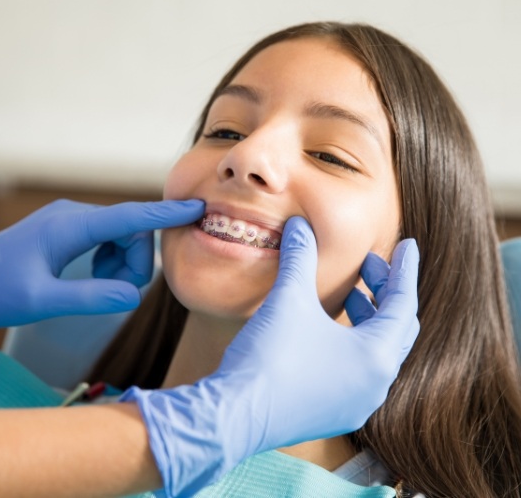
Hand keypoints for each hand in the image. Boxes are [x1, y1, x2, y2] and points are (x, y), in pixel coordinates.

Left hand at [0, 199, 203, 326]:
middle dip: (136, 263)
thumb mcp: (40, 301)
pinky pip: (108, 241)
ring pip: (122, 237)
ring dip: (123, 264)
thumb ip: (89, 297)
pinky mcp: (70, 231)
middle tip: (118, 293)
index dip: (165, 214)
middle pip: (131, 231)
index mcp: (70, 227)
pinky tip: (93, 276)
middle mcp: (75, 217)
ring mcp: (73, 222)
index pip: (129, 217)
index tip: (196, 208)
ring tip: (99, 286)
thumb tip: (132, 297)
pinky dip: (111, 261)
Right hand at [123, 216, 419, 496]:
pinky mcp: (333, 414)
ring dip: (369, 320)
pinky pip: (358, 373)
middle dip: (385, 292)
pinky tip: (328, 331)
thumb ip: (300, 257)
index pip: (404, 302)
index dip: (404, 269)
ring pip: (377, 353)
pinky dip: (353, 345)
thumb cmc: (269, 357)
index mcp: (376, 356)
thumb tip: (299, 225)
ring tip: (349, 295)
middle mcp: (375, 385)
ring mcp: (355, 405)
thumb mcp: (289, 298)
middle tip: (368, 266)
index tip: (407, 245)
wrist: (234, 415)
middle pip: (396, 329)